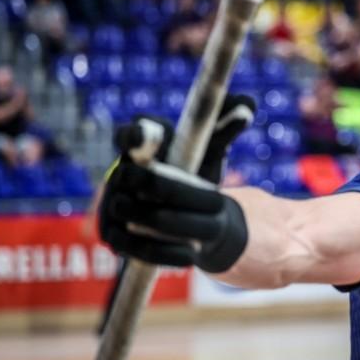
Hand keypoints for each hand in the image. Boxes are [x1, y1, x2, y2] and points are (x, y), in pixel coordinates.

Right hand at [99, 94, 254, 271]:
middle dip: (165, 188)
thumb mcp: (208, 149)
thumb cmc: (190, 168)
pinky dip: (162, 252)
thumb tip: (248, 102)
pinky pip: (133, 246)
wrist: (174, 205)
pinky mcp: (114, 235)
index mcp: (139, 147)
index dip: (136, 133)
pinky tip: (191, 256)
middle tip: (209, 200)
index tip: (148, 134)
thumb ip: (223, 126)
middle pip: (135, 178)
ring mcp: (112, 204)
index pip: (130, 134)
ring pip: (132, 213)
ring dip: (165, 225)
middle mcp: (119, 173)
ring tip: (201, 236)